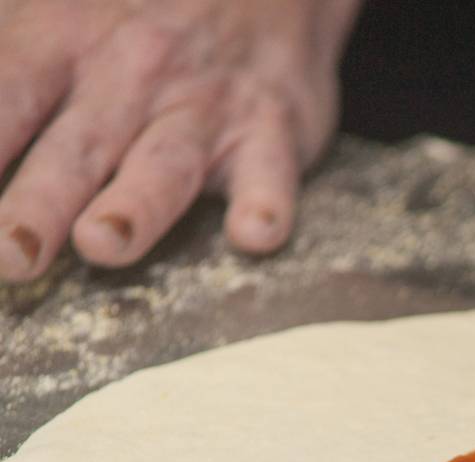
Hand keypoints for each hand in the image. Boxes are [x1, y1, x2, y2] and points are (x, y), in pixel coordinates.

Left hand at [0, 0, 362, 282]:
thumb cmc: (130, 12)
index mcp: (59, 41)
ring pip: (166, 163)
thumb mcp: (46, 10)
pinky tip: (255, 234)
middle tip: (9, 255)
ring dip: (137, 205)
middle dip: (37, 203)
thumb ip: (3, 59)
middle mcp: (130, 76)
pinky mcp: (276, 132)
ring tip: (104, 244)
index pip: (2, 99)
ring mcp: (206, 106)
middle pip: (76, 148)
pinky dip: (268, 204)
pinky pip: (274, 173)